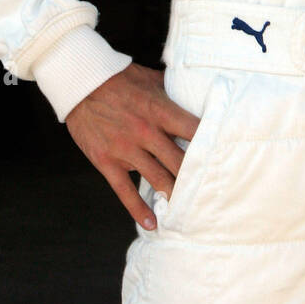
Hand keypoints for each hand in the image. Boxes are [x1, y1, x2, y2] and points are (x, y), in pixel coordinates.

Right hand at [65, 62, 199, 229]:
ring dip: (174, 195)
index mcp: (161, 111)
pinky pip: (125, 191)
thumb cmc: (119, 79)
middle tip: (211, 191)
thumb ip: (173, 91)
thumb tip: (197, 90)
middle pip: (180, 161)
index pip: (195, 131)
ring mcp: (126, 149)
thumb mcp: (151, 79)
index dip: (211, 144)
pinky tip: (152, 223)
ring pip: (158, 179)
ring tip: (189, 210)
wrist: (81, 84)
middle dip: (196, 177)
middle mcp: (146, 132)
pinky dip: (139, 210)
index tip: (224, 157)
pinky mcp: (107, 162)